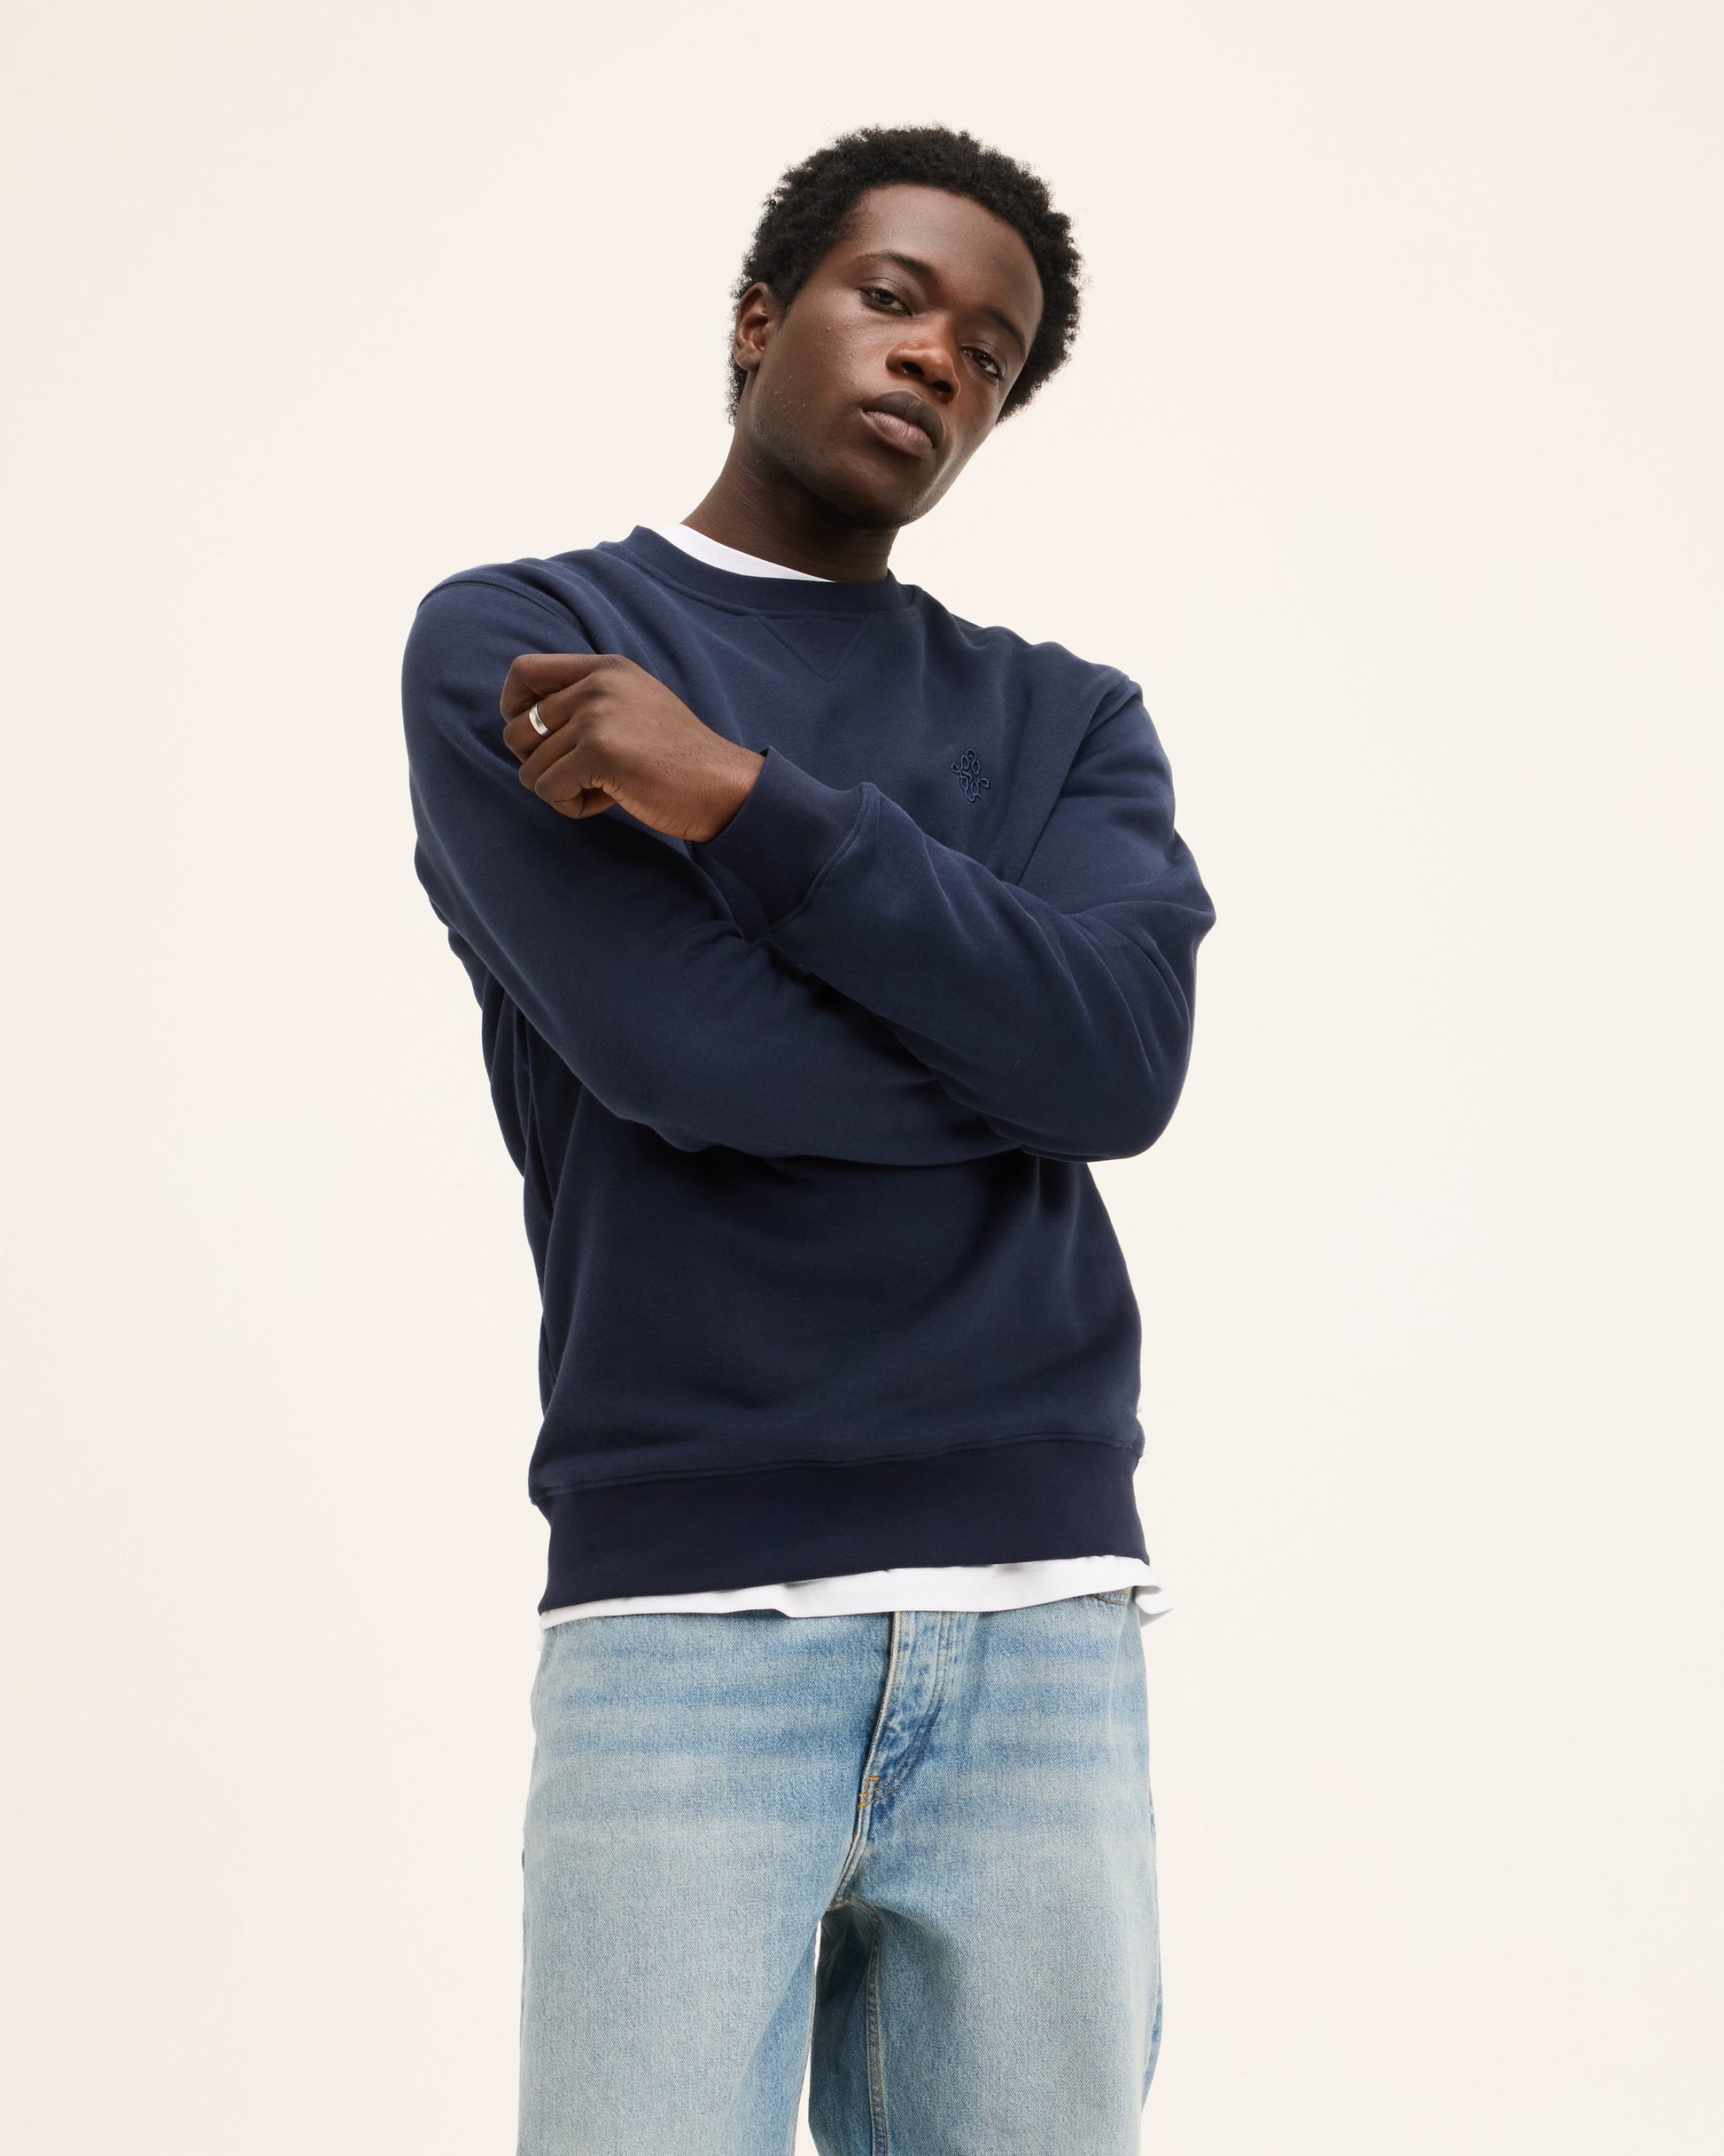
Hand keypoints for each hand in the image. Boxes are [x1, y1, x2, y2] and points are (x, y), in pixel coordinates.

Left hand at [500, 653, 766, 843]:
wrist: (722, 785)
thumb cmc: (679, 759)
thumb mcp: (634, 706)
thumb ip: (587, 701)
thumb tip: (522, 722)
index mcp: (605, 669)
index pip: (524, 672)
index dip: (513, 708)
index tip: (532, 737)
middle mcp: (597, 685)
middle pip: (517, 728)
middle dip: (538, 764)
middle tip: (579, 777)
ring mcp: (597, 716)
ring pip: (531, 767)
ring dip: (560, 791)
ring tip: (603, 791)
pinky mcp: (599, 752)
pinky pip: (549, 789)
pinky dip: (572, 806)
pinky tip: (608, 802)